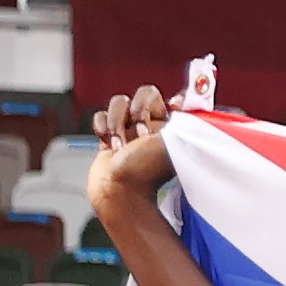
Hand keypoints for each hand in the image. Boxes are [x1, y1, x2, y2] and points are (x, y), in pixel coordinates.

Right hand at [90, 87, 177, 212]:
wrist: (118, 191)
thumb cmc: (146, 173)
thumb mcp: (173, 142)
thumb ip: (182, 120)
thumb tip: (184, 100)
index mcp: (174, 127)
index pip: (175, 99)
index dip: (170, 102)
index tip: (170, 112)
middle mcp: (153, 125)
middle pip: (145, 93)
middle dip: (138, 110)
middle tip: (140, 134)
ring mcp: (129, 129)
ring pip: (119, 102)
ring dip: (117, 124)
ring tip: (121, 147)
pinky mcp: (109, 136)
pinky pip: (101, 116)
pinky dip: (102, 129)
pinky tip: (110, 146)